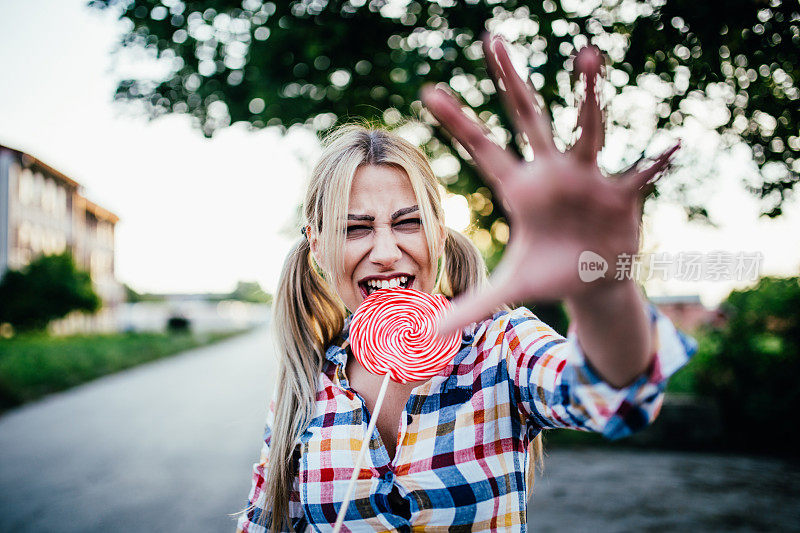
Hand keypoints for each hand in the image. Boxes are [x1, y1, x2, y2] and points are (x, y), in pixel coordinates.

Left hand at [422, 36, 678, 335]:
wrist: (593, 282)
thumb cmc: (548, 275)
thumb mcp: (509, 291)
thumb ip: (469, 308)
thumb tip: (429, 335)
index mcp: (518, 189)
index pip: (481, 150)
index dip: (457, 123)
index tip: (429, 92)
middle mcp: (550, 173)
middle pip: (527, 118)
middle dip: (510, 81)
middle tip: (491, 39)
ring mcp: (587, 178)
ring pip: (586, 128)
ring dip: (587, 95)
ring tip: (587, 56)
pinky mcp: (621, 194)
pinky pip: (639, 174)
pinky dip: (655, 162)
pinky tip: (672, 146)